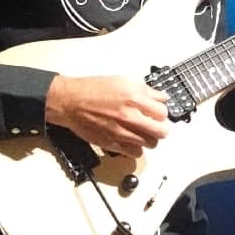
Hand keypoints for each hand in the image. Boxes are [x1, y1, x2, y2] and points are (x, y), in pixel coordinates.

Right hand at [45, 74, 169, 156]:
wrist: (71, 102)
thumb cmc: (92, 90)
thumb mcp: (122, 81)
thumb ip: (145, 91)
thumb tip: (161, 97)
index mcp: (134, 98)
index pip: (163, 112)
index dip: (161, 112)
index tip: (157, 112)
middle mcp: (130, 116)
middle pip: (162, 131)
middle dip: (160, 127)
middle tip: (154, 124)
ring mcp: (122, 132)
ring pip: (151, 144)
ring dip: (149, 138)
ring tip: (141, 132)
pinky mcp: (113, 144)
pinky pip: (136, 153)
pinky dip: (136, 148)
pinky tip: (131, 140)